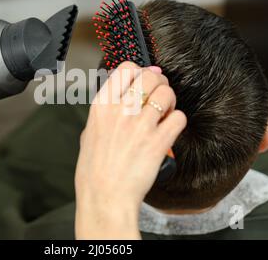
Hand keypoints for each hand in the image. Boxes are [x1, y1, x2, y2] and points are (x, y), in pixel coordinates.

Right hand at [75, 62, 186, 238]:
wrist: (104, 197)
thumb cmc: (94, 170)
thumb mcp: (88, 134)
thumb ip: (104, 113)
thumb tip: (118, 98)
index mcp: (101, 106)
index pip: (125, 69)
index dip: (139, 70)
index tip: (144, 78)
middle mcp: (120, 111)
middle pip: (150, 76)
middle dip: (159, 83)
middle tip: (159, 94)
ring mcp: (139, 126)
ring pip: (167, 93)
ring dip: (170, 101)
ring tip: (165, 113)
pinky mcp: (157, 142)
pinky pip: (179, 118)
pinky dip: (177, 122)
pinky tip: (169, 130)